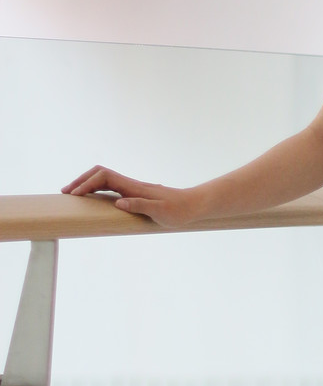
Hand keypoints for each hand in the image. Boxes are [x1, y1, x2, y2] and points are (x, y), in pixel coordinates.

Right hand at [62, 166, 200, 227]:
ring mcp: (132, 188)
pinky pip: (111, 187)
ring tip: (73, 194)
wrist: (193, 205)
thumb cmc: (179, 210)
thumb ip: (140, 206)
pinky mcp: (135, 194)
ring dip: (87, 184)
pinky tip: (92, 198)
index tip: (75, 195)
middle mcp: (131, 184)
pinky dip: (97, 188)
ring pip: (104, 179)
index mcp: (134, 187)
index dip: (87, 183)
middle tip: (65, 192)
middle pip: (100, 174)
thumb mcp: (160, 212)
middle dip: (81, 180)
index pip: (104, 177)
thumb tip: (118, 202)